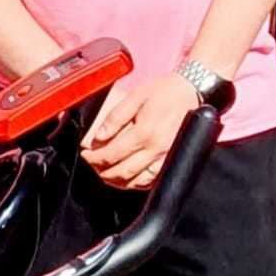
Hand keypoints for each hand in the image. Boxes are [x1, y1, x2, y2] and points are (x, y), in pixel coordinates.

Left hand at [80, 73, 199, 189]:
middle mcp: (156, 149)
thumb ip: (116, 117)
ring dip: (118, 181)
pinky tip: (128, 178)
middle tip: (92, 166)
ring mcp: (165, 157)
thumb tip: (99, 136)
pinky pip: (153, 180)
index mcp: (144, 133)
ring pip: (137, 180)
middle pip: (123, 172)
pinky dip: (137, 183)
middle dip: (103, 172)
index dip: (95, 158)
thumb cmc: (164, 92)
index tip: (85, 155)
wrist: (190, 91)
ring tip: (105, 173)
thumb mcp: (135, 96)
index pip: (112, 154)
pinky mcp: (172, 159)